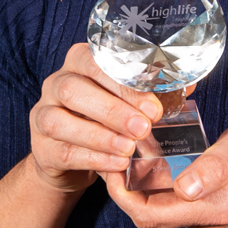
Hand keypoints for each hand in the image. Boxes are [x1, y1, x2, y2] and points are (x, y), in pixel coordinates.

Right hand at [28, 44, 164, 193]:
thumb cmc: (107, 120)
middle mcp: (56, 83)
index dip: (125, 82)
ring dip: (99, 136)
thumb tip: (187, 83)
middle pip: (74, 89)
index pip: (97, 62)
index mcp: (80, 63)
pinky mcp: (40, 147)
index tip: (154, 105)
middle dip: (112, 109)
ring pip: (61, 121)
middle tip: (143, 127)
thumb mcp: (129, 102)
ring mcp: (43, 115)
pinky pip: (63, 151)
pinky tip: (117, 165)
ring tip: (129, 149)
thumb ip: (153, 91)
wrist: (71, 156)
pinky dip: (92, 158)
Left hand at [103, 118, 227, 227]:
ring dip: (142, 185)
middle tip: (114, 150)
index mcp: (214, 207)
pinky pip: (176, 205)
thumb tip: (184, 186)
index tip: (110, 161)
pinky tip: (158, 158)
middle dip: (124, 186)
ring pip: (161, 209)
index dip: (120, 192)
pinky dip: (160, 185)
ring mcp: (211, 220)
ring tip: (132, 149)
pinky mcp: (214, 212)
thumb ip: (216, 166)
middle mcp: (208, 221)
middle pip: (148, 214)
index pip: (149, 213)